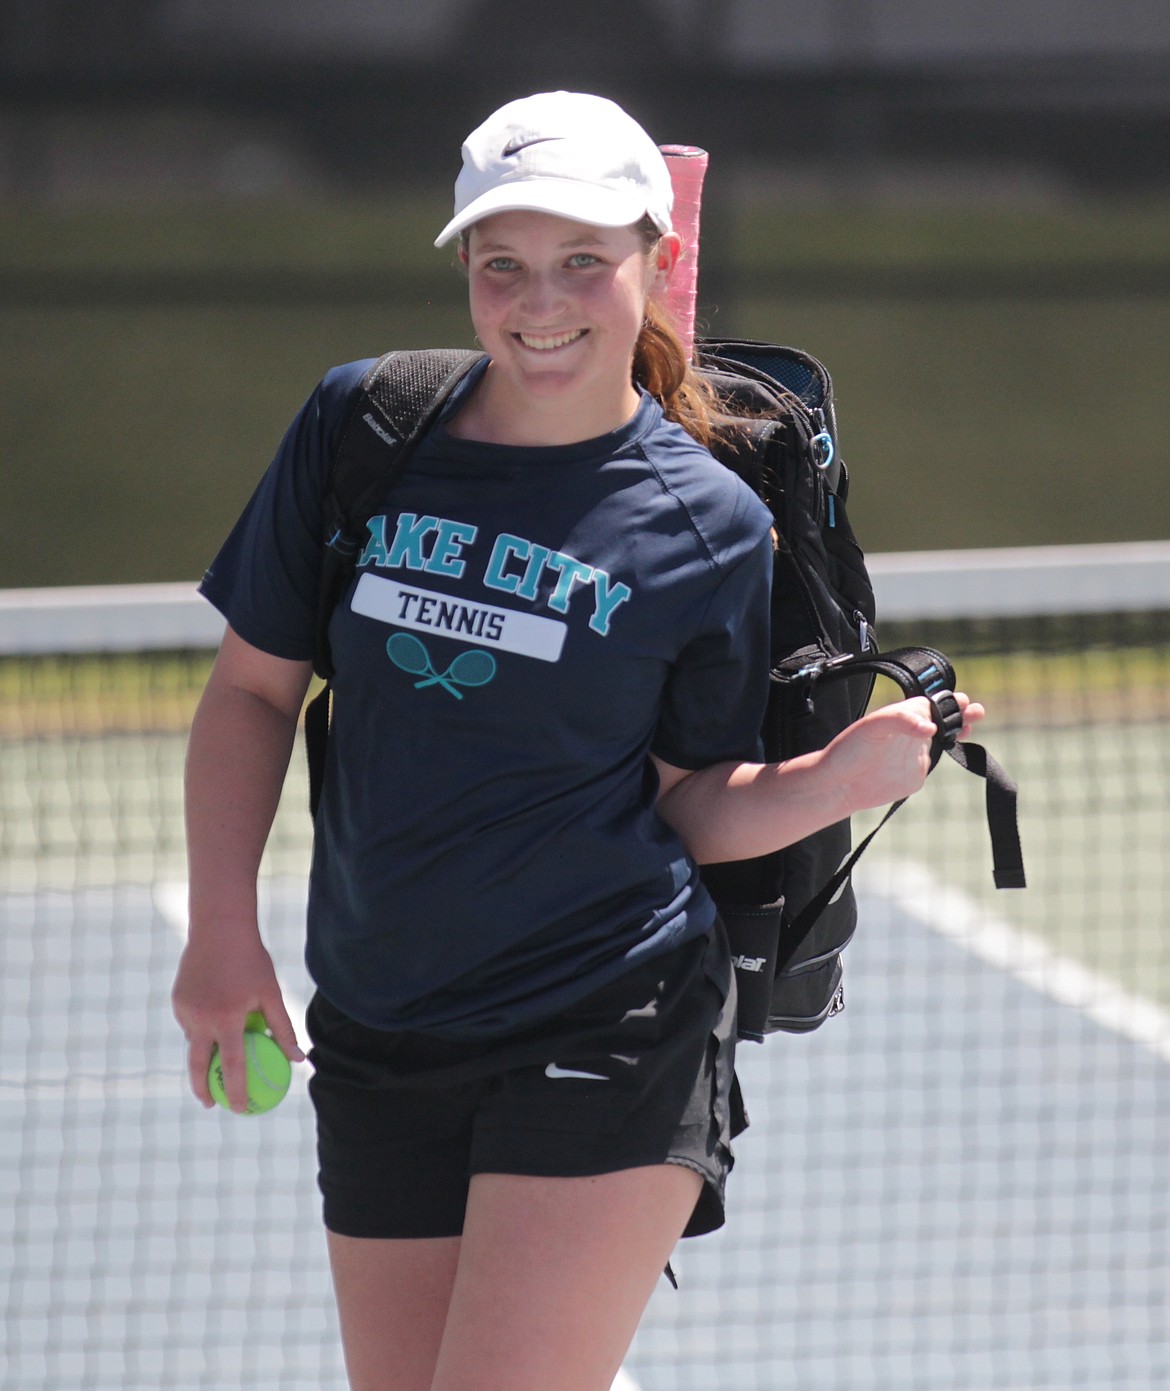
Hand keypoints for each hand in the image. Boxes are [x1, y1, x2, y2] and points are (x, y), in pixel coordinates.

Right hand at [172, 924, 303, 1111]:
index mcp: (226, 1019)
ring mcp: (185, 1010)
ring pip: (194, 1042)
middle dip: (202, 1090)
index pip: (230, 1067)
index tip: (241, 1110)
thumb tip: (298, 1059)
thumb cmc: (252, 961)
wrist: (219, 929)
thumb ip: (283, 1027)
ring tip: (216, 1059)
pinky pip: (190, 1023)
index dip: (235, 1092)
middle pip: (197, 1066)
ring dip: (204, 1053)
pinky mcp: (177, 1001)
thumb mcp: (271, 993)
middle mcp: (200, 1018)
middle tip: (212, 1104)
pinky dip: (201, 1028)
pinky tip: (212, 1021)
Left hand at [824, 692, 983, 814]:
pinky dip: (953, 753)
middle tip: (976, 710)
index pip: (932, 703)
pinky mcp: (916, 774)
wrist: (838, 786)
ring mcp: (915, 753)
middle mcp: (911, 732)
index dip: (949, 701)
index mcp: (902, 715)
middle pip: (943, 717)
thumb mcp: (872, 727)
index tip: (963, 702)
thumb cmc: (848, 751)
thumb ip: (901, 721)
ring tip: (974, 721)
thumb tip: (931, 728)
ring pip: (945, 736)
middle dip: (962, 711)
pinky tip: (961, 746)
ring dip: (961, 728)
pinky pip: (937, 761)